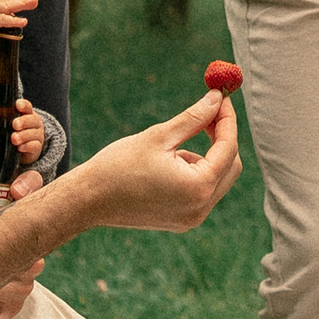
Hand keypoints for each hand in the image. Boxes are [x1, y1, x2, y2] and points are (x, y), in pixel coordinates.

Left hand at [10, 104, 47, 164]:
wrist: (25, 149)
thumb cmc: (14, 132)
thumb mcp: (8, 123)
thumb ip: (1, 116)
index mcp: (28, 114)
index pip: (27, 107)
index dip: (24, 105)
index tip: (18, 105)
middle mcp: (35, 123)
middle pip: (32, 119)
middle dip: (23, 121)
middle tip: (15, 125)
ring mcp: (38, 135)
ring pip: (33, 133)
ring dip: (23, 136)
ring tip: (14, 139)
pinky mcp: (37, 148)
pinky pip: (35, 146)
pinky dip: (27, 146)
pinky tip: (20, 148)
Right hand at [63, 86, 242, 236]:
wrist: (88, 200)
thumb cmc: (118, 166)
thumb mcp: (159, 136)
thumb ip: (194, 118)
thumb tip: (217, 98)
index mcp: (197, 188)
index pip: (228, 148)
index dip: (227, 120)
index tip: (221, 98)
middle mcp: (200, 208)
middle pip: (230, 166)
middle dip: (222, 138)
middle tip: (208, 113)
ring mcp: (192, 218)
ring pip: (217, 178)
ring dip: (207, 155)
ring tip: (171, 146)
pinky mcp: (182, 220)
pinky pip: (202, 191)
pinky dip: (196, 171)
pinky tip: (167, 164)